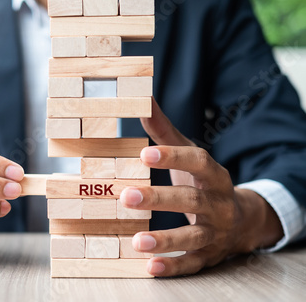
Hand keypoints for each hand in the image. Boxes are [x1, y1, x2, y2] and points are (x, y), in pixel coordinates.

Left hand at [120, 98, 282, 276]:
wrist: (241, 219)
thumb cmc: (204, 182)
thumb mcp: (190, 156)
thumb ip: (165, 132)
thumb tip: (141, 101)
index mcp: (214, 176)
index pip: (199, 163)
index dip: (174, 157)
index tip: (145, 154)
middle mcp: (219, 204)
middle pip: (192, 201)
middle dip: (160, 199)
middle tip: (127, 196)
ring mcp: (216, 232)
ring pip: (194, 237)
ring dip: (166, 240)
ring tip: (137, 241)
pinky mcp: (209, 256)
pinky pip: (192, 264)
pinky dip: (173, 267)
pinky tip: (150, 267)